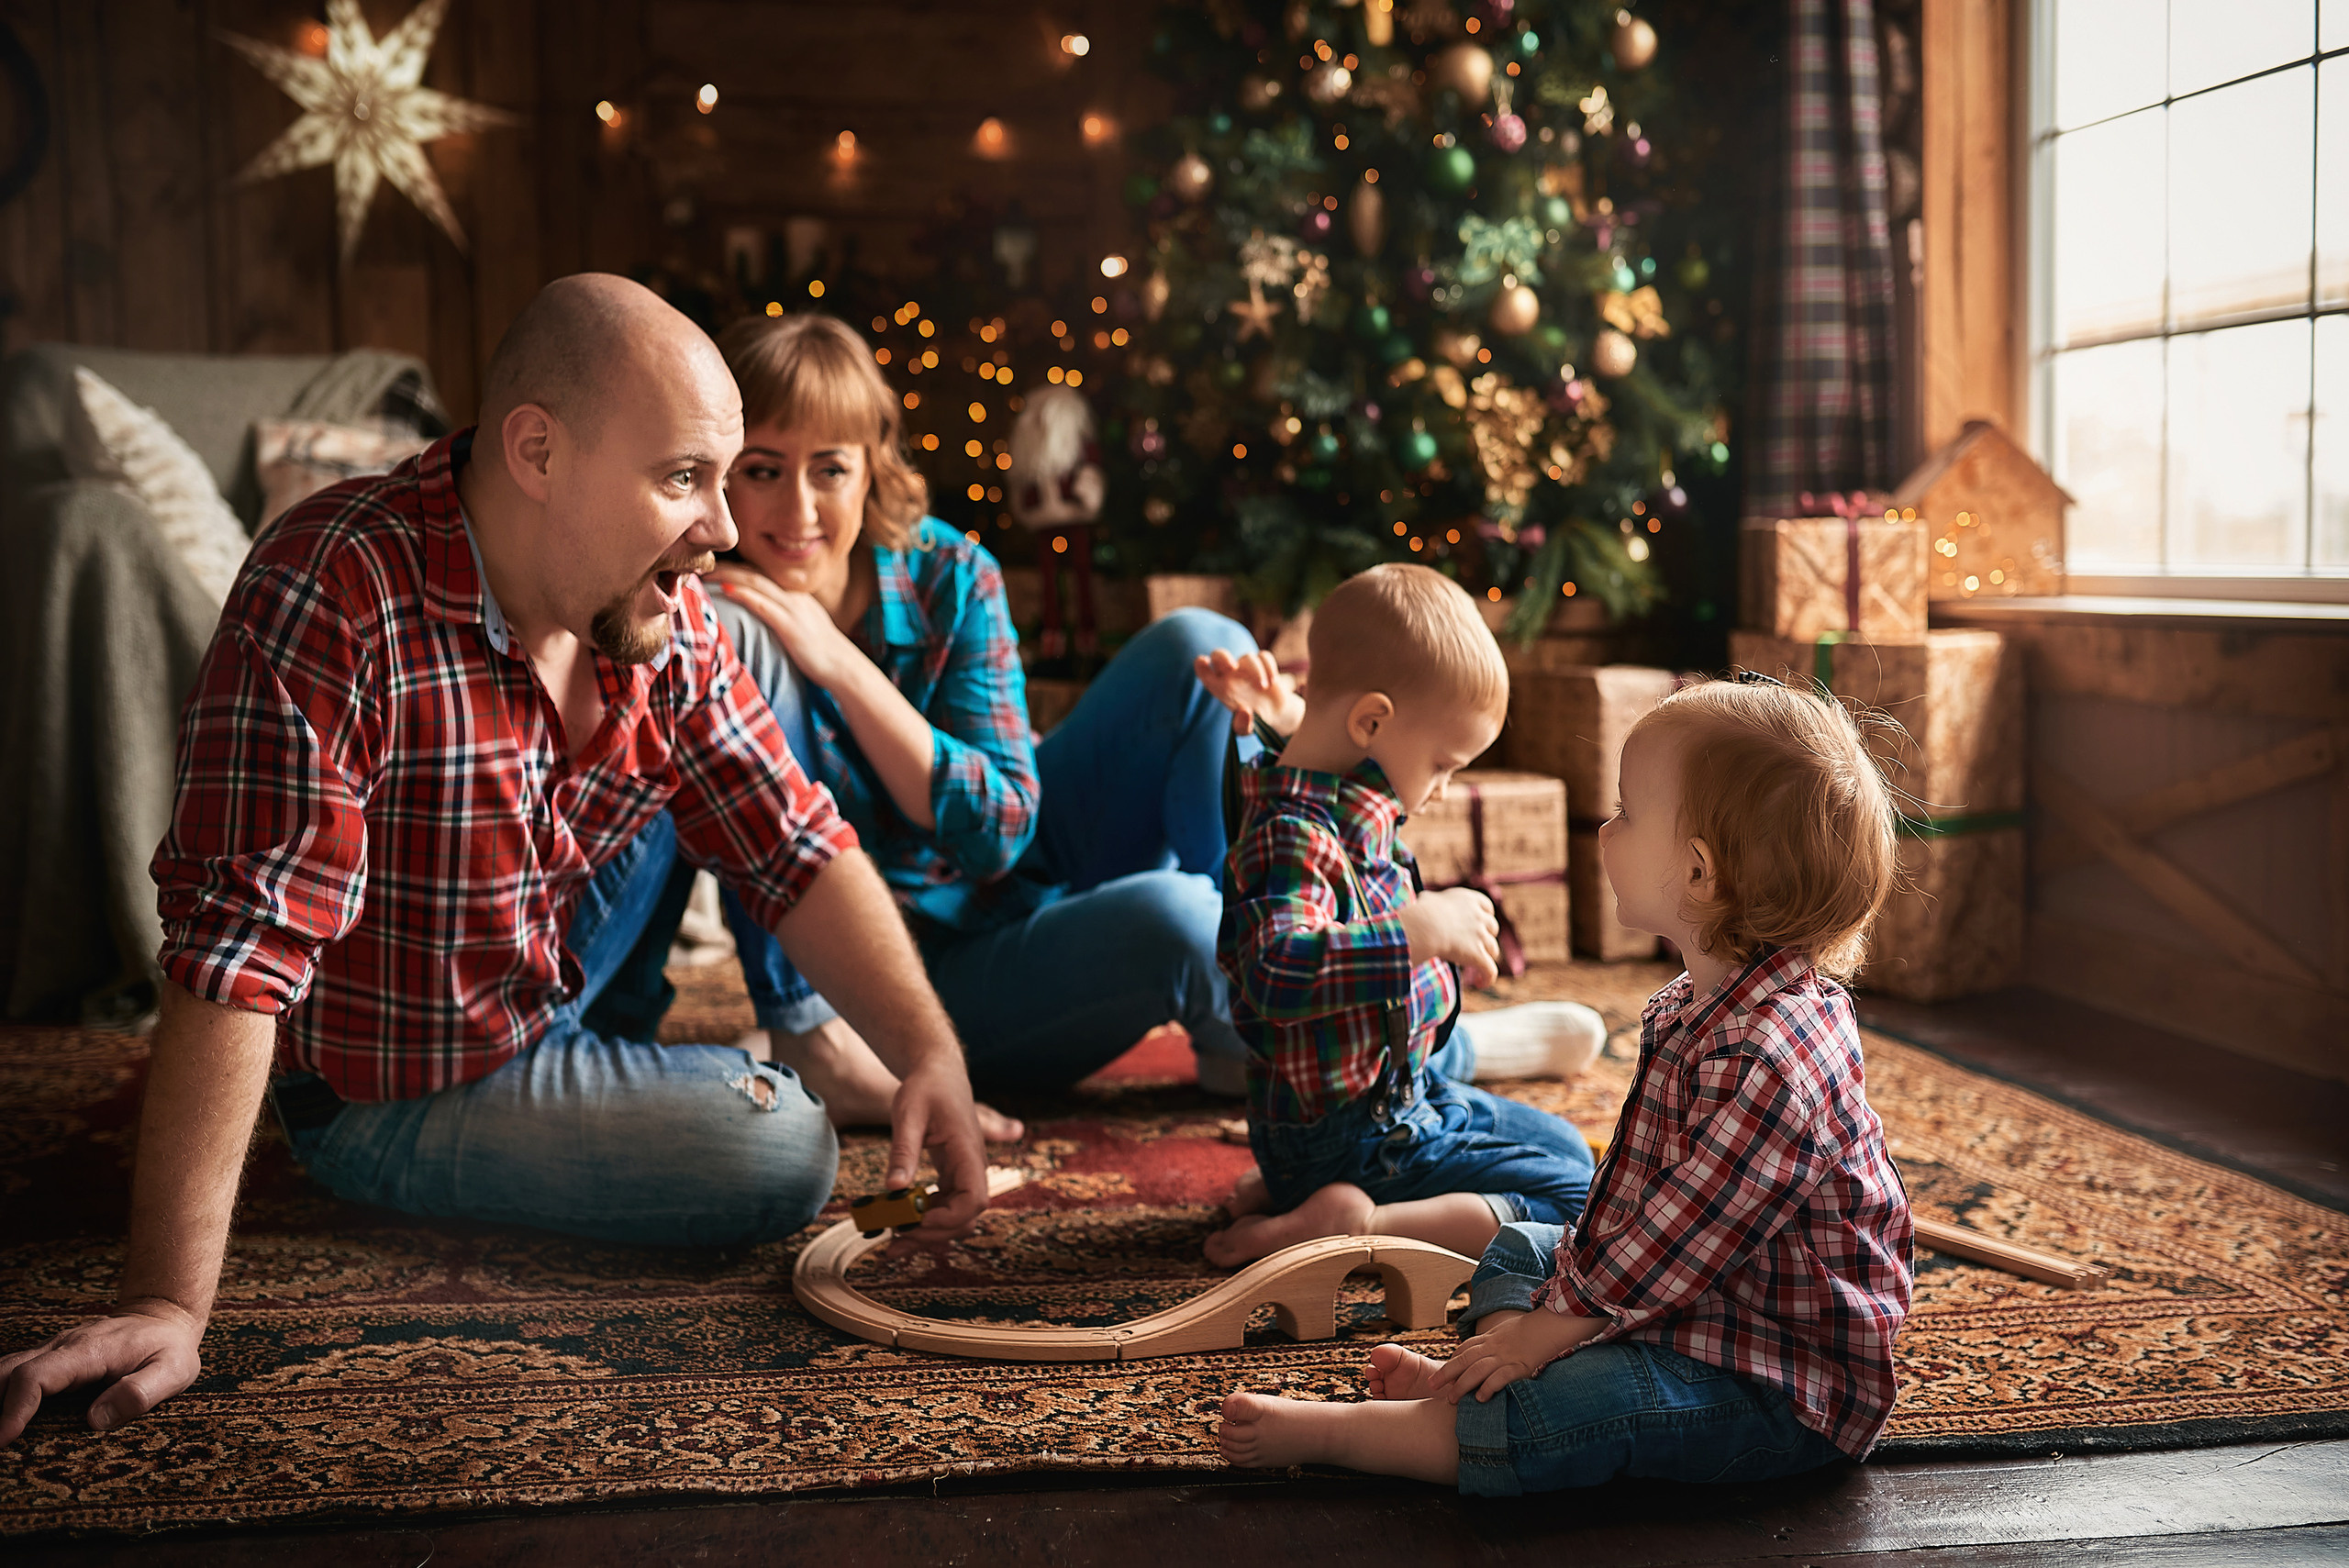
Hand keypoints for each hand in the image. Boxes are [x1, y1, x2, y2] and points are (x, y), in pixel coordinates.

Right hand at [0, 1300, 203, 1443]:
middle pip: (8, 1372)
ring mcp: (54, 1350)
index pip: (36, 1376)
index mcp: (88, 1351)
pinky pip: (17, 1373)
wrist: (164, 1317)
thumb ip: (139, 1393)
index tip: (5, 1439)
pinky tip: (5, 1418)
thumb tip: (96, 1420)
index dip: (15, 1408)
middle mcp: (62, 1346)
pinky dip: (4, 1395)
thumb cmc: (169, 1347)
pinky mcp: (52, 1358)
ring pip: (6, 1370)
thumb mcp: (172, 1370)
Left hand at [708, 566, 867, 690]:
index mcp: (795, 596)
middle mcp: (793, 597)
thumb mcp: (803, 626)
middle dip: (726, 566)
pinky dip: (745, 594)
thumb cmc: (821, 652)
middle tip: (701, 564)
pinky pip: (764, 605)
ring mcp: (792, 610)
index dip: (736, 568)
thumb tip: (763, 619)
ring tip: (706, 573)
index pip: (761, 574)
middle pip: (754, 573)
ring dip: (729, 575)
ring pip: (756, 583)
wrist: (843, 667)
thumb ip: (784, 617)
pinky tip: (727, 589)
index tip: (713, 567)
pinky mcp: (790, 626)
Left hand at [887, 1058, 990, 1238]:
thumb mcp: (909, 1114)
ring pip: (955, 1217)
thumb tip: (893, 1189)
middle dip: (932, 1235)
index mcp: (968, 1152)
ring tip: (891, 1244)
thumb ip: (904, 1151)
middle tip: (893, 1244)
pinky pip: (945, 1207)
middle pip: (965, 1217)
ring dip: (927, 1234)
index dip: (947, 1218)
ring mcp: (964, 1174)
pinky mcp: (952, 1176)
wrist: (938, 1073)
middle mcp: (972, 1168)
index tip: (914, 1221)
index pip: (973, 1200)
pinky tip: (900, 1223)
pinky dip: (925, 1221)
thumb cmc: (926, 1088)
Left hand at [1194, 648, 1303, 738]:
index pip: (1203, 671)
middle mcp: (1230, 673)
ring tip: (1263, 687)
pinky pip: (1263, 657)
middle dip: (1223, 657)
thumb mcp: (1245, 730)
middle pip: (1219, 655)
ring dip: (1255, 671)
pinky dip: (1269, 666)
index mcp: (1218, 686)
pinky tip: (1272, 682)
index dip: (1201, 665)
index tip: (1204, 662)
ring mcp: (1246, 667)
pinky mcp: (1263, 665)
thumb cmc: (1252, 719)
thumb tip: (1245, 712)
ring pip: (1247, 657)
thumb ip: (1241, 726)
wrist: (1274, 714)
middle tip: (1232, 668)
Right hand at [1400, 886, 1500, 987]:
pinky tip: (1480, 983)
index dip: (1484, 917)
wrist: (1425, 926)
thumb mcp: (1428, 900)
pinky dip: (1487, 978)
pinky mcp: (1478, 955)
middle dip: (1486, 937)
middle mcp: (1479, 917)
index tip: (1478, 924)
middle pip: (1492, 928)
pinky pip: (1490, 971)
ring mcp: (1481, 937)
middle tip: (1473, 946)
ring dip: (1486, 957)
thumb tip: (1424, 902)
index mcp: (1469, 900)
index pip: (1486, 907)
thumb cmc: (1420, 912)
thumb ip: (1432, 902)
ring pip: (1493, 949)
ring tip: (1475, 967)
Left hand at [1426, 1307, 1599, 1403]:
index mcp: (1492, 1337)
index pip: (1466, 1348)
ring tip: (1451, 1399)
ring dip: (1462, 1384)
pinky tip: (1480, 1398)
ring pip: (1478, 1370)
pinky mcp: (1520, 1366)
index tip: (1441, 1373)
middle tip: (1432, 1386)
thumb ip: (1497, 1340)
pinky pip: (1501, 1377)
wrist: (1552, 1323)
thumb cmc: (1533, 1329)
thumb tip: (1488, 1351)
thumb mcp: (1509, 1330)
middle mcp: (1495, 1346)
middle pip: (1465, 1359)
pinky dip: (1489, 1387)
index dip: (1452, 1360)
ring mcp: (1506, 1356)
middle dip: (1447, 1373)